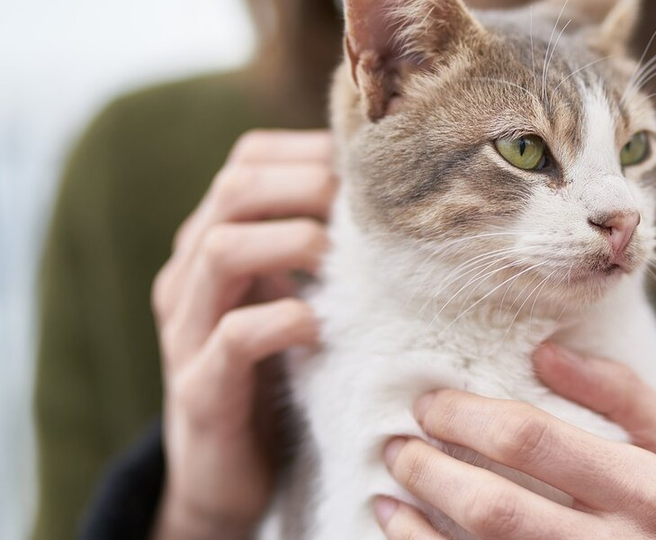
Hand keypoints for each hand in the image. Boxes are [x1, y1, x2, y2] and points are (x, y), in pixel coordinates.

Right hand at [151, 130, 336, 539]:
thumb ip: (317, 251)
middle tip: (360, 208)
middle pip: (233, 189)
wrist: (226, 476)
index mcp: (213, 243)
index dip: (306, 152)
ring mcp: (187, 330)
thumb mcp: (291, 298)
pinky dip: (280, 320)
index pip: (246, 162)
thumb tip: (391, 200)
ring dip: (291, 241)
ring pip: (220, 249)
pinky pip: (231, 336)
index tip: (367, 169)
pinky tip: (317, 326)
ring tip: (337, 259)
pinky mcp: (200, 388)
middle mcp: (190, 276)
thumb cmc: (274, 374)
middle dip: (304, 184)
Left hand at [377, 344, 655, 539]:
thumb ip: (621, 395)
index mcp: (645, 486)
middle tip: (398, 442)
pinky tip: (404, 530)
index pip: (533, 441)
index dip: (468, 418)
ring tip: (391, 485)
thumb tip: (545, 352)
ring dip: (420, 522)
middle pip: (496, 509)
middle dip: (431, 470)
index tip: (431, 401)